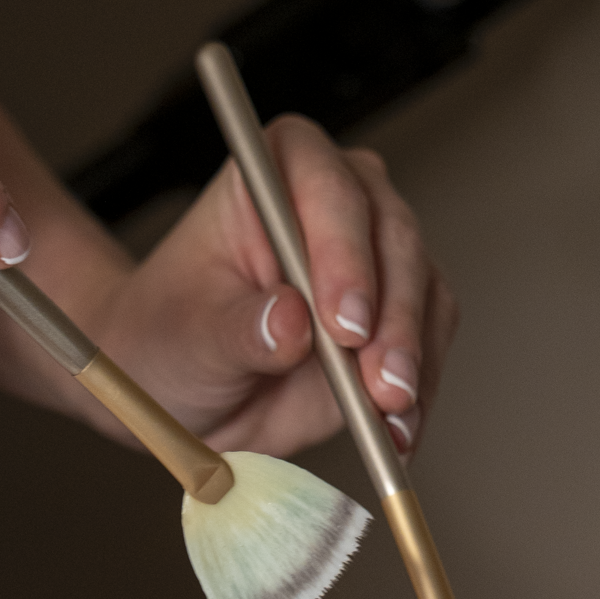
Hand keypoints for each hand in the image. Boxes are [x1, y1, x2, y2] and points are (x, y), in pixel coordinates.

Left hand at [97, 115, 458, 458]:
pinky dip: (419, 391)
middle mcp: (337, 202)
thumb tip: (290, 322)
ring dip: (413, 359)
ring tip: (390, 414)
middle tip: (380, 383)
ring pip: (424, 291)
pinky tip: (398, 428)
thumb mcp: (188, 338)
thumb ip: (239, 329)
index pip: (327, 191)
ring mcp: (376, 257)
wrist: (185, 388)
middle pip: (392, 239)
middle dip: (393, 319)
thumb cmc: (171, 337)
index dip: (343, 254)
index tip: (342, 325)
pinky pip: (428, 345)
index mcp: (276, 171)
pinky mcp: (399, 315)